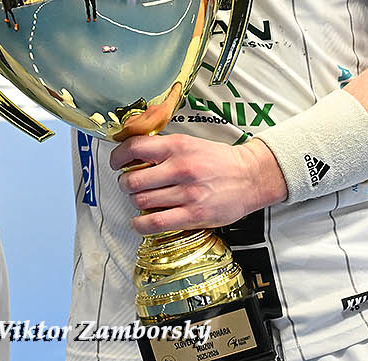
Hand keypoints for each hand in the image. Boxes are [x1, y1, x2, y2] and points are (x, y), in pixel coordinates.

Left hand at [109, 133, 286, 234]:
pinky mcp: (193, 215)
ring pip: (141, 201)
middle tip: (130, 185)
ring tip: (142, 200)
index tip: (116, 164)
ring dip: (135, 202)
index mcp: (177, 146)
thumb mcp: (190, 143)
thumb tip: (133, 154)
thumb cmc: (219, 161)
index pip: (134, 148)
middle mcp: (180, 168)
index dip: (117, 157)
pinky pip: (155, 223)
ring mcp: (187, 193)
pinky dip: (140, 224)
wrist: (250, 177)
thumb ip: (164, 148)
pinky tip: (140, 222)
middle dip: (126, 184)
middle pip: (133, 180)